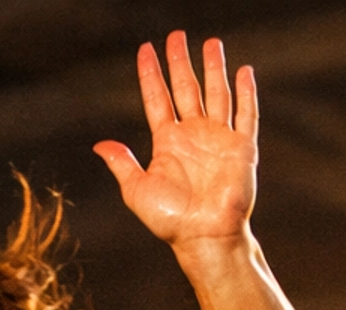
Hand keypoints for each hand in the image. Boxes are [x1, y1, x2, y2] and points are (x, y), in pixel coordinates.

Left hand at [94, 33, 256, 253]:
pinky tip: (244, 71)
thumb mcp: (137, 191)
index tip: (146, 49)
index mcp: (168, 143)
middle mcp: (193, 135)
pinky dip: (247, 92)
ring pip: (217, 94)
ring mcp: (219, 139)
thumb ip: (121, 164)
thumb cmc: (171, 220)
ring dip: (214, 68)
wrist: (205, 237)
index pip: (158, 98)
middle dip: (181, 62)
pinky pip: (246, 114)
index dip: (151, 74)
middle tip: (176, 36)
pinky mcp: (242, 148)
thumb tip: (98, 145)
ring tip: (211, 43)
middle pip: (186, 88)